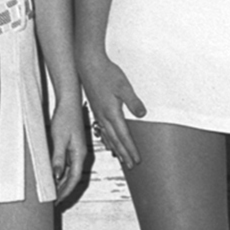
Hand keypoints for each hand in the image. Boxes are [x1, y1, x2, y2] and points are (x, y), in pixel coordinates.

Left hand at [48, 94, 89, 198]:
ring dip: (62, 183)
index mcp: (79, 154)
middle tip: (54, 202)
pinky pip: (67, 165)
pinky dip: (61, 173)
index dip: (65, 192)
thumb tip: (56, 175)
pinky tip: (54, 177)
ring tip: (53, 193)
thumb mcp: (59, 139)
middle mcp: (80, 154)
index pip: (73, 179)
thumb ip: (58, 158)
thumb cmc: (65, 118)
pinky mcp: (72, 147)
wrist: (69, 103)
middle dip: (64, 191)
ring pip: (70, 172)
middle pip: (73, 178)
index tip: (57, 201)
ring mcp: (77, 151)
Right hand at [78, 50, 146, 168]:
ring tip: (120, 158)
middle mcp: (104, 116)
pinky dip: (107, 139)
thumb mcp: (124, 86)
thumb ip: (133, 101)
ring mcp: (98, 113)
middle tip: (130, 165)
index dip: (131, 149)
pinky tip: (108, 141)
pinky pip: (102, 129)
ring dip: (115, 148)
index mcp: (111, 113)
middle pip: (115, 140)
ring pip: (108, 136)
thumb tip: (141, 114)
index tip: (136, 160)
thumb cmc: (106, 73)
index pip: (124, 136)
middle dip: (124, 154)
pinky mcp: (96, 109)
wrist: (88, 64)